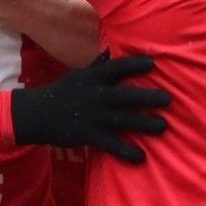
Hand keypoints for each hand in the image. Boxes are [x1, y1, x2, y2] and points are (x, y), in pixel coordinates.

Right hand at [10, 52, 169, 162]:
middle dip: (148, 97)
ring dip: (144, 123)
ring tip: (163, 126)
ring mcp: (92, 116)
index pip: (116, 68)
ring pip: (123, 120)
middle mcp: (95, 95)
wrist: (37, 114)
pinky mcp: (88, 135)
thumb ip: (99, 65)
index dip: (134, 65)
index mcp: (93, 78)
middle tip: (168, 99)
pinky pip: (111, 144)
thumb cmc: (63, 92)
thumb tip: (112, 48)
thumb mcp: (80, 74)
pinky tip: (141, 157)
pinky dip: (126, 151)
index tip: (152, 64)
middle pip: (125, 96)